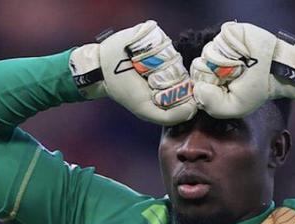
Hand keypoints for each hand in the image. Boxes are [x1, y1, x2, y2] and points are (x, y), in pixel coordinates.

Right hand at [69, 20, 196, 125]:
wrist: (101, 68)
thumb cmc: (124, 90)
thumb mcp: (145, 110)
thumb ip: (169, 116)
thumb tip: (193, 108)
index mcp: (173, 84)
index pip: (189, 88)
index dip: (182, 91)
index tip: (163, 92)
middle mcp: (172, 66)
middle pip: (185, 71)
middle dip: (168, 78)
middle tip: (148, 80)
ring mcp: (165, 50)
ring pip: (175, 56)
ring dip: (158, 64)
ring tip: (142, 68)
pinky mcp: (156, 37)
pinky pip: (164, 42)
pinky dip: (152, 49)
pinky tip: (139, 56)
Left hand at [190, 21, 294, 118]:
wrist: (278, 72)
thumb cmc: (256, 90)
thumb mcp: (232, 108)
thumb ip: (210, 105)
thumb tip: (198, 87)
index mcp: (210, 81)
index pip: (195, 83)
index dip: (207, 89)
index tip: (224, 90)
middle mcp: (211, 63)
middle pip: (197, 68)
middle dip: (214, 77)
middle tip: (233, 78)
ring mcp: (218, 47)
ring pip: (206, 54)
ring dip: (225, 64)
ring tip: (240, 66)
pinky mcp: (227, 34)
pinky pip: (218, 41)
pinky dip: (230, 50)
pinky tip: (241, 55)